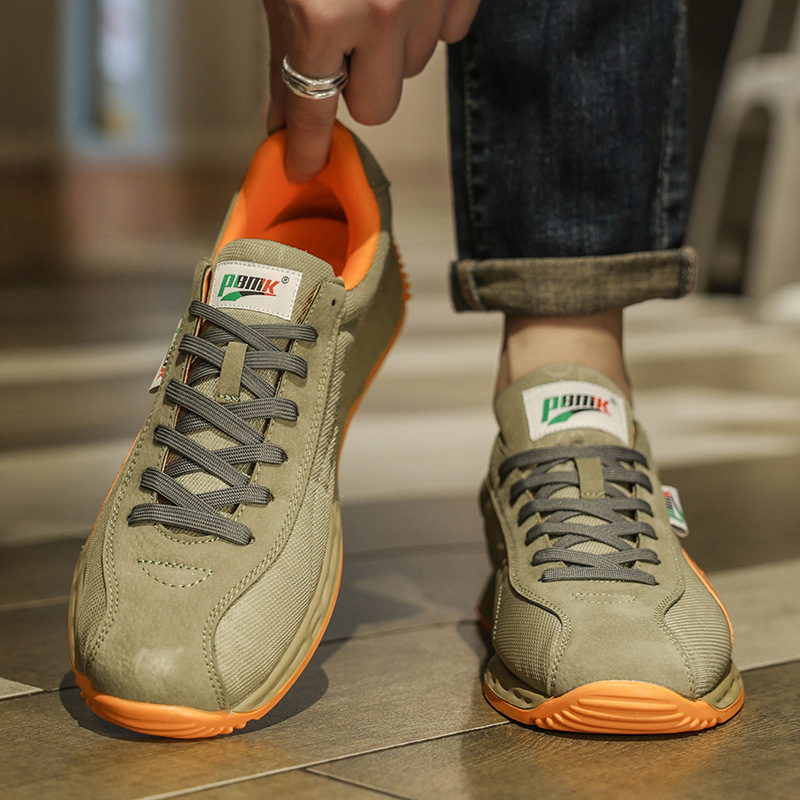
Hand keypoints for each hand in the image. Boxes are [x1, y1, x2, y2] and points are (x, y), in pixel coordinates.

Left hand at [262, 0, 479, 182]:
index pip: (313, 114)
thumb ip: (284, 62)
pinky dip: (429, 18)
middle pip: (377, 109)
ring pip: (413, 69)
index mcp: (321, 17)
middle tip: (345, 45)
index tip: (302, 170)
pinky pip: (451, 32)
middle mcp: (380, 13)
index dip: (305, 149)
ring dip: (391, 48)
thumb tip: (283, 124)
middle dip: (358, 86)